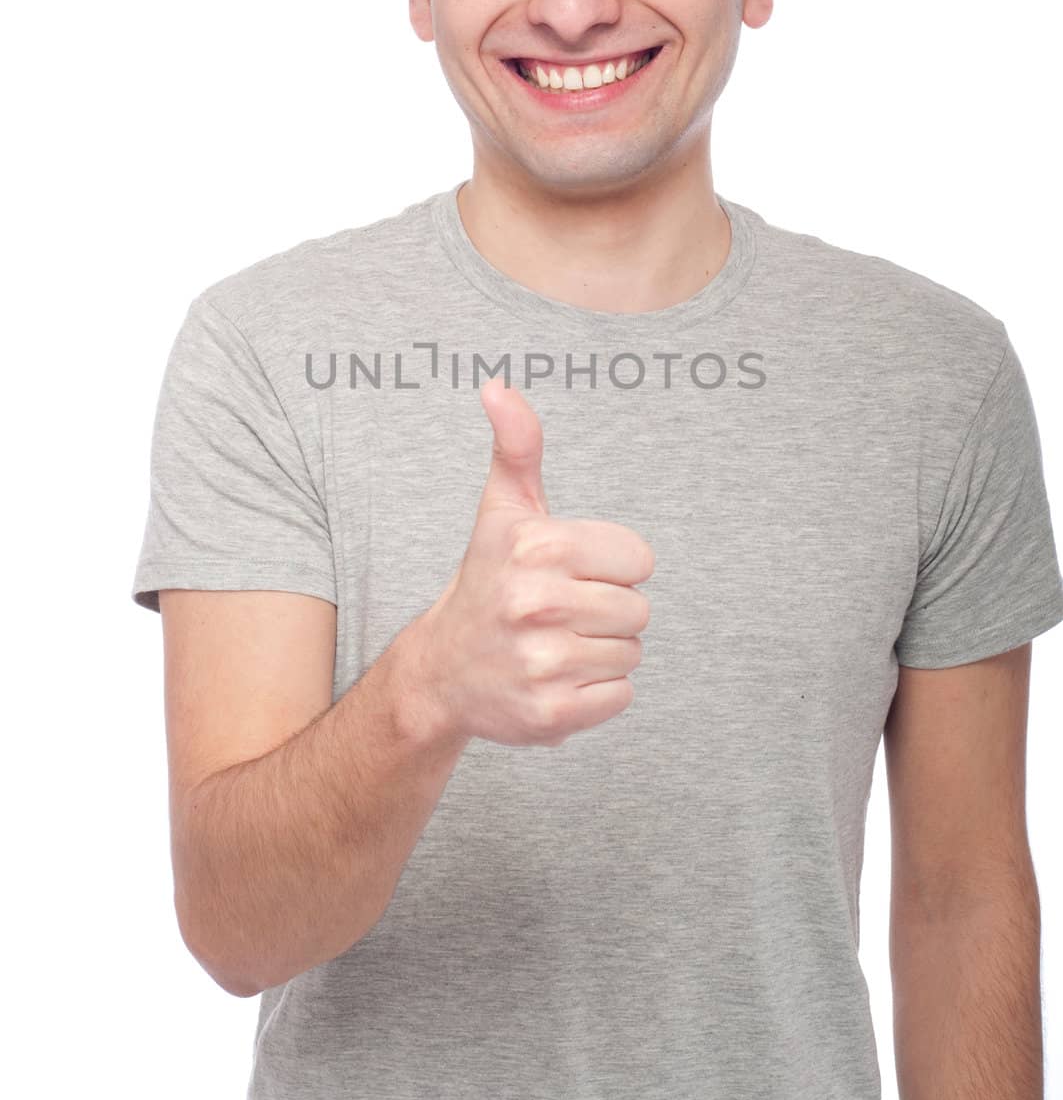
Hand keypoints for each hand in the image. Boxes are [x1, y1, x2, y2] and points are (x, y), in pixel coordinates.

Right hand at [412, 378, 654, 747]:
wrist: (442, 671)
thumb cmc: (487, 579)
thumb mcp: (503, 509)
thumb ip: (517, 445)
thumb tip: (499, 385)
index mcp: (538, 547)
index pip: (640, 559)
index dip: (612, 566)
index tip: (570, 572)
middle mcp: (538, 604)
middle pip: (639, 610)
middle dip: (607, 611)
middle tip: (560, 613)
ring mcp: (543, 663)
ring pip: (632, 654)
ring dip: (602, 652)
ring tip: (555, 644)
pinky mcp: (551, 714)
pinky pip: (620, 696)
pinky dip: (596, 693)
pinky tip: (556, 679)